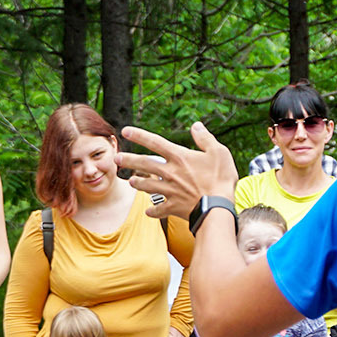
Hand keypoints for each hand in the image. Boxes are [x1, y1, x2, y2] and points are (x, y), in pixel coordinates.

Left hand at [115, 122, 240, 218]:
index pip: (155, 142)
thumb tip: (196, 125)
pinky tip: (149, 211)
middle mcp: (170, 173)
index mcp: (179, 157)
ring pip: (147, 186)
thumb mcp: (219, 152)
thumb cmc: (221, 179)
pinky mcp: (174, 207)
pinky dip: (153, 211)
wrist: (218, 207)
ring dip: (138, 183)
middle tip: (116, 159)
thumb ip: (205, 138)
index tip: (125, 131)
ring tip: (131, 182)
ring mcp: (170, 191)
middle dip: (128, 160)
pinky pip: (159, 209)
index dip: (139, 135)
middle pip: (144, 164)